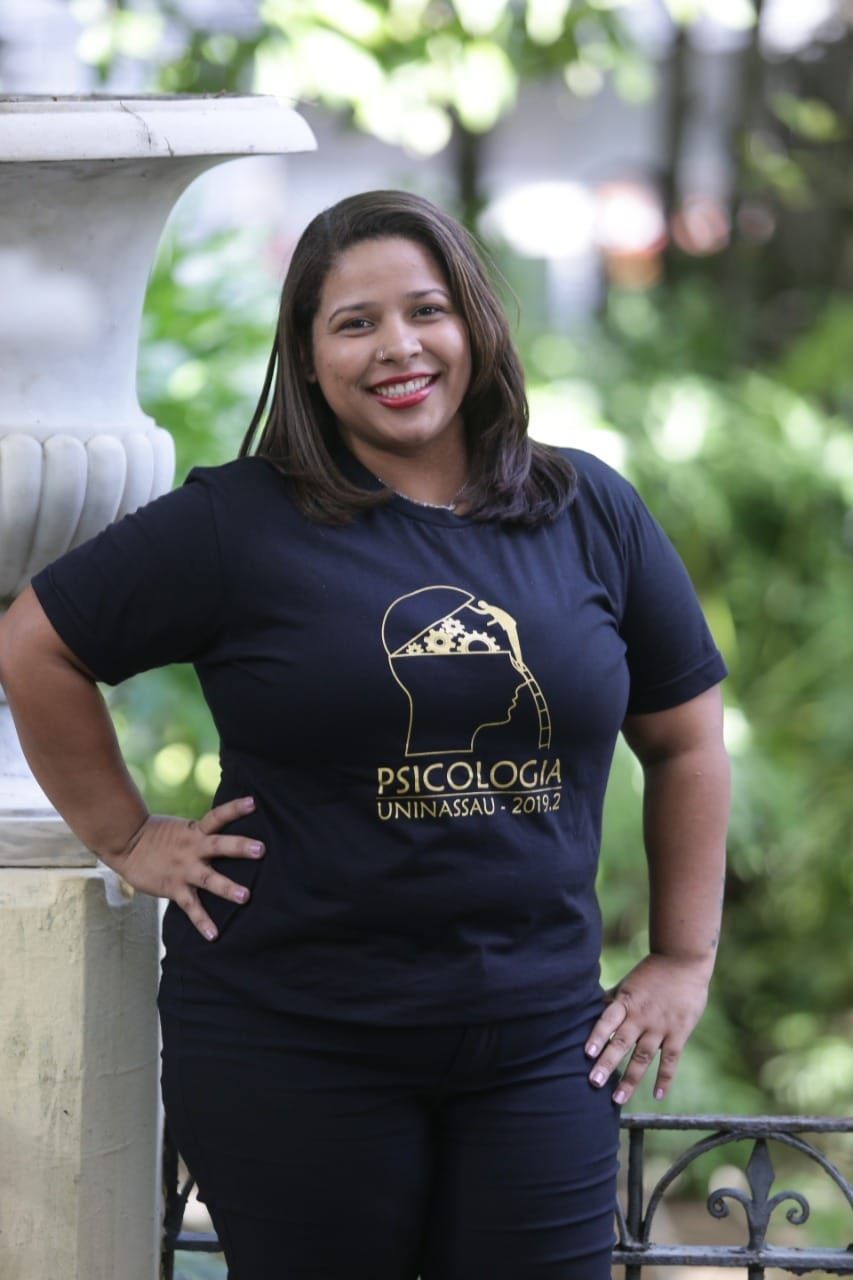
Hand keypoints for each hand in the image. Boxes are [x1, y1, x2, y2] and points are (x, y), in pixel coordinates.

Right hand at [111, 796, 265, 941]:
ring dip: (227, 887)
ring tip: (245, 896)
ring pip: (209, 878)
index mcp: (195, 831)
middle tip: (261, 849)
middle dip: (239, 847)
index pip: (218, 816)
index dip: (235, 808)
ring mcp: (184, 869)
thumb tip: (226, 831)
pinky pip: (191, 906)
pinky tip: (214, 935)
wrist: (126, 844)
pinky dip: (202, 922)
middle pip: (219, 845)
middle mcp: (192, 848)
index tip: (253, 802)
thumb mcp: (182, 828)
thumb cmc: (156, 836)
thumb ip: (202, 832)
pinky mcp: (174, 888)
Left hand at [584, 953, 711, 1104]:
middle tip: (594, 1083)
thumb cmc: (651, 973)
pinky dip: (664, 1078)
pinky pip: (670, 1060)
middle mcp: (641, 1016)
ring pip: (643, 1057)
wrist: (683, 961)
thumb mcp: (627, 983)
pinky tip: (656, 1095)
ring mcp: (660, 1026)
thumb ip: (612, 999)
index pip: (607, 1020)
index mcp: (626, 1002)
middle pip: (621, 1043)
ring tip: (617, 1099)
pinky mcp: (679, 1033)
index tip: (586, 1053)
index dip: (597, 1036)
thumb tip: (591, 1011)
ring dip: (630, 1079)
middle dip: (607, 1063)